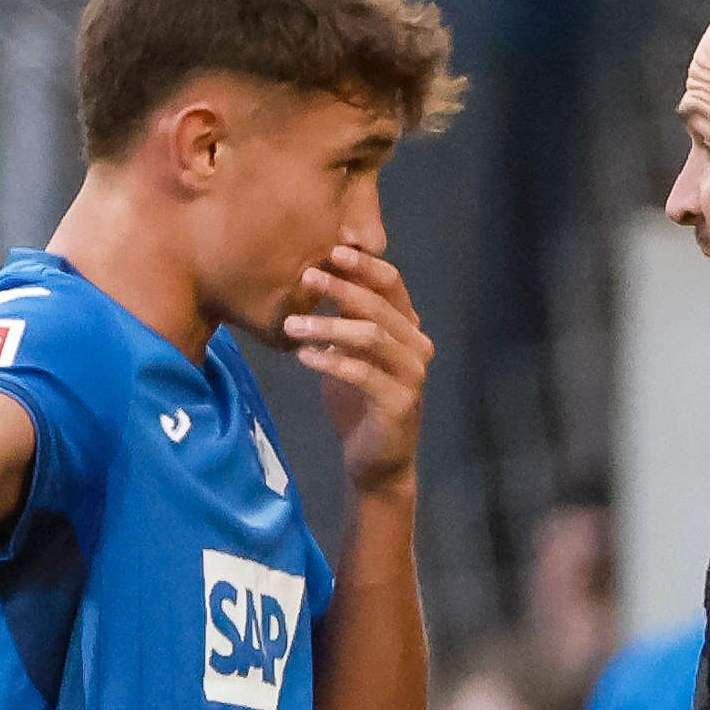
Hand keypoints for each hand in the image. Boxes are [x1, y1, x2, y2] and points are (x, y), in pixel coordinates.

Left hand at [285, 246, 429, 495]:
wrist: (376, 461)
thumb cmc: (359, 403)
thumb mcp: (349, 353)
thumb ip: (343, 319)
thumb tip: (314, 275)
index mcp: (407, 329)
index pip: (392, 284)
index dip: (363, 265)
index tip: (330, 249)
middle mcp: (417, 347)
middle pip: (381, 306)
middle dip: (341, 287)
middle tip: (305, 276)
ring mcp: (412, 376)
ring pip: (371, 337)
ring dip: (328, 325)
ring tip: (292, 323)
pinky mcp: (399, 403)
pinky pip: (362, 374)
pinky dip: (330, 361)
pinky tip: (304, 356)